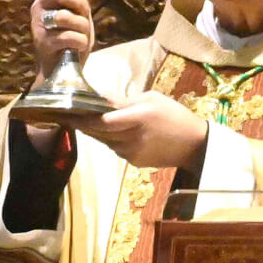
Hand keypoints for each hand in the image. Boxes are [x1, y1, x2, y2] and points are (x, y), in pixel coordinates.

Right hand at [31, 0, 94, 81]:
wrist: (60, 68)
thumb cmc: (69, 39)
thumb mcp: (76, 15)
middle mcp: (38, 9)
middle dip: (78, 1)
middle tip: (85, 13)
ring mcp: (39, 26)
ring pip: (65, 16)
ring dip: (82, 25)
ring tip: (82, 33)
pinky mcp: (44, 43)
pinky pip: (69, 36)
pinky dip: (81, 41)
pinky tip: (80, 45)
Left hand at [77, 91, 207, 172]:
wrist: (194, 144)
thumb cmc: (174, 115)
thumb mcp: (152, 99)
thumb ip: (124, 101)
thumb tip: (100, 99)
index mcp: (139, 118)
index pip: (103, 121)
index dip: (83, 118)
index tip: (67, 111)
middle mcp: (133, 138)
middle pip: (99, 132)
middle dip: (82, 124)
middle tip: (67, 115)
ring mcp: (133, 153)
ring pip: (104, 142)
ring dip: (95, 132)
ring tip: (86, 121)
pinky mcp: (134, 162)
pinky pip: (115, 149)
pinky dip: (110, 140)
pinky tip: (113, 132)